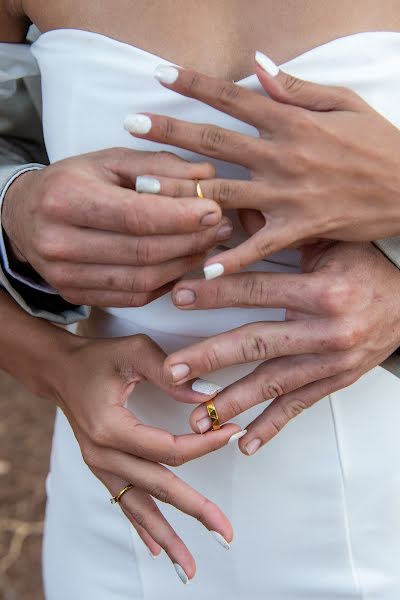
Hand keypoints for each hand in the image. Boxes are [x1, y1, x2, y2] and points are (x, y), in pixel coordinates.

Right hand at [2, 148, 231, 304]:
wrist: (26, 217)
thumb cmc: (73, 182)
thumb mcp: (109, 160)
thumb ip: (158, 166)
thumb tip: (206, 177)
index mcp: (65, 198)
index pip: (134, 215)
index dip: (180, 216)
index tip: (214, 209)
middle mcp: (60, 242)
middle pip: (143, 251)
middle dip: (191, 240)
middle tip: (222, 226)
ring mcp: (66, 276)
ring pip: (142, 280)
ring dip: (184, 263)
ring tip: (209, 244)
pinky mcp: (76, 296)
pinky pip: (134, 296)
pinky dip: (166, 282)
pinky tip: (184, 263)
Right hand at [51, 332, 240, 579]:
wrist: (60, 371)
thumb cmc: (98, 357)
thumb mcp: (134, 352)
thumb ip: (170, 373)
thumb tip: (208, 397)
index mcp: (111, 428)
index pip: (168, 449)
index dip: (205, 446)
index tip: (234, 435)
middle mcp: (103, 454)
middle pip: (158, 488)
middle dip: (195, 510)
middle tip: (227, 534)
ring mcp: (100, 465)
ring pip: (139, 507)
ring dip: (167, 536)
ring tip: (189, 568)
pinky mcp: (102, 467)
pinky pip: (124, 502)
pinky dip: (142, 526)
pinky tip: (158, 549)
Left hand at [125, 58, 399, 275]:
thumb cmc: (378, 143)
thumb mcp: (343, 103)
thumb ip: (296, 88)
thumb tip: (257, 62)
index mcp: (292, 122)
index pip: (233, 96)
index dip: (195, 83)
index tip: (158, 75)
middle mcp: (284, 155)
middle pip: (217, 141)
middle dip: (171, 131)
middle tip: (129, 124)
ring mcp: (289, 195)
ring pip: (225, 191)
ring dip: (182, 188)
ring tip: (143, 187)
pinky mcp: (300, 228)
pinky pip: (259, 245)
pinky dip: (232, 256)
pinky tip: (202, 267)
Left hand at [162, 241, 399, 454]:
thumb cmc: (367, 269)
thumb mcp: (328, 244)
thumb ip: (279, 234)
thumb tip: (231, 213)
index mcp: (324, 291)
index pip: (258, 291)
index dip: (215, 293)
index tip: (179, 296)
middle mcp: (328, 331)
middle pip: (258, 344)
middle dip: (211, 357)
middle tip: (173, 370)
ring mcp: (331, 362)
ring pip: (273, 384)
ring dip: (232, 401)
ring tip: (196, 418)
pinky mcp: (334, 382)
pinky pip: (299, 407)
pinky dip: (271, 427)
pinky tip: (245, 443)